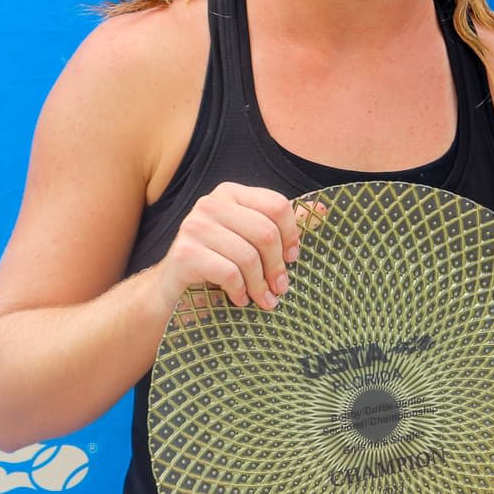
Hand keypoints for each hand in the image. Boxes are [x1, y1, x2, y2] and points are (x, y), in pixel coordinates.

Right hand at [154, 183, 302, 312]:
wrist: (170, 291)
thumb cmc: (218, 264)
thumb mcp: (250, 242)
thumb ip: (281, 227)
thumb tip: (323, 211)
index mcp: (231, 193)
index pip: (277, 206)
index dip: (291, 236)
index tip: (292, 260)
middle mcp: (210, 203)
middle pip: (266, 232)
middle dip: (278, 266)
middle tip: (281, 289)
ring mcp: (194, 226)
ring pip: (248, 255)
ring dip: (260, 285)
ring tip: (264, 300)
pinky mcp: (184, 252)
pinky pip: (228, 273)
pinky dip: (240, 291)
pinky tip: (240, 299)